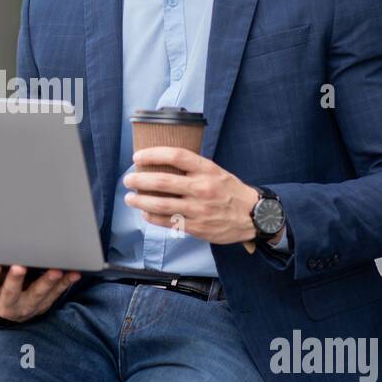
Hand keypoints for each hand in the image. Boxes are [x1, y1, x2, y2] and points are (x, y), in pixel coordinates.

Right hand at [0, 262, 80, 320]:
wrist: (13, 307)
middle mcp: (9, 303)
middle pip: (13, 292)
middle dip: (17, 280)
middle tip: (20, 266)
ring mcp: (30, 304)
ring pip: (39, 295)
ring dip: (47, 283)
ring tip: (54, 270)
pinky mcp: (47, 301)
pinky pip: (58, 293)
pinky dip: (66, 283)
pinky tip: (73, 272)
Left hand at [123, 146, 282, 249]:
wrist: (253, 216)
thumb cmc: (230, 191)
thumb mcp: (216, 171)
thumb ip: (193, 168)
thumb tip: (162, 163)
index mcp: (206, 169)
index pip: (175, 156)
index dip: (153, 154)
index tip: (137, 156)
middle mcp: (202, 188)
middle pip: (162, 181)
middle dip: (139, 180)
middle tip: (128, 179)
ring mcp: (199, 209)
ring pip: (161, 205)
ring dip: (140, 201)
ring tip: (130, 198)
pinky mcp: (197, 227)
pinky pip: (168, 222)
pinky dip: (152, 218)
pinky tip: (145, 214)